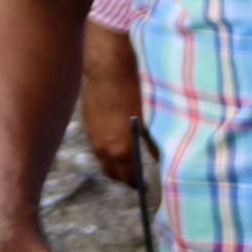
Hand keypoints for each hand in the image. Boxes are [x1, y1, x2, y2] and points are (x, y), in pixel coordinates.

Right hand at [80, 24, 144, 187]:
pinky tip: (118, 136)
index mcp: (121, 150)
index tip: (146, 188)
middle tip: (137, 177)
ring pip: (103, 158)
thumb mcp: (153, 119)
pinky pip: (98, 143)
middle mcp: (103, 148)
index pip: (129, 178)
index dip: (138, 185)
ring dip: (115, 162)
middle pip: (113, 173)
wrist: (108, 64)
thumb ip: (157, 144)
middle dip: (124, 177)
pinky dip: (107, 146)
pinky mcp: (87, 121)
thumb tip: (164, 159)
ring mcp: (92, 135)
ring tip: (129, 157)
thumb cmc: (136, 89)